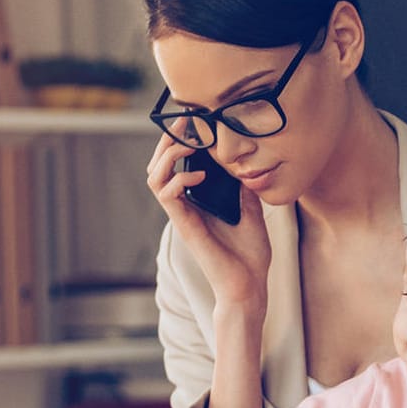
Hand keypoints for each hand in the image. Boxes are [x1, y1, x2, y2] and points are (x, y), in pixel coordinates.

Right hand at [146, 134, 270, 308]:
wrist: (248, 285)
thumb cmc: (250, 255)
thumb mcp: (252, 211)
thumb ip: (243, 188)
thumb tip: (245, 166)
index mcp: (197, 201)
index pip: (176, 165)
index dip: (178, 141)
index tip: (194, 121)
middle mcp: (185, 206)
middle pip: (158, 166)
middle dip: (167, 140)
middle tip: (185, 122)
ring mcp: (182, 216)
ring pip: (154, 177)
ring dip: (167, 155)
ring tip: (188, 144)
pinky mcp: (185, 226)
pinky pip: (167, 196)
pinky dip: (179, 180)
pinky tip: (198, 175)